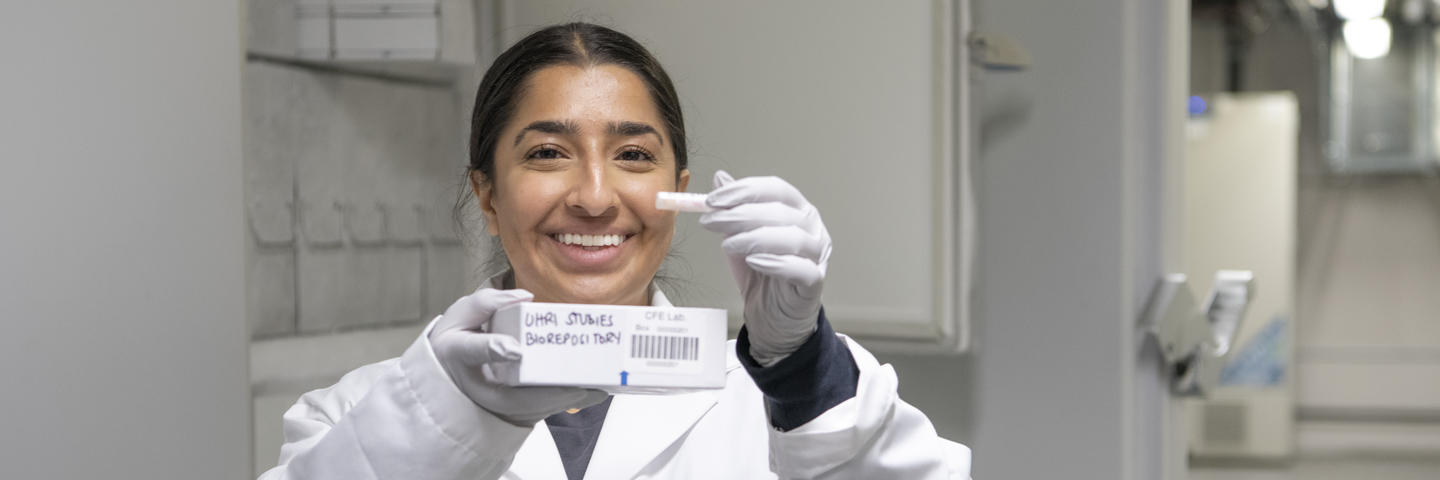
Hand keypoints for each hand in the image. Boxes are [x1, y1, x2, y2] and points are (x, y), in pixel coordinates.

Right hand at [429, 288, 608, 425]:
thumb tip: (525, 296)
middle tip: (580, 383)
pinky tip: (596, 392)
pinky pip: (543, 409)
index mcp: (458, 353)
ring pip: (532, 408)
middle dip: (548, 391)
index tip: (515, 350)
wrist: (451, 380)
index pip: (473, 350)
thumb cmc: (458, 342)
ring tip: (598, 387)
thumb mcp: (460, 316)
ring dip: (565, 398)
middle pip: (512, 395)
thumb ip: (487, 302)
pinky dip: (569, 401)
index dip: (494, 349)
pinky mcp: (513, 412)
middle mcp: (477, 384)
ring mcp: (495, 404)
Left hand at [700, 171, 831, 365]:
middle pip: (780, 211)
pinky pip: (801, 268)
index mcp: (796, 209)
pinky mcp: (815, 281)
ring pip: (793, 237)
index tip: (712, 200)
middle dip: (741, 214)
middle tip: (711, 221)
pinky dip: (776, 262)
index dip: (744, 191)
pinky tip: (753, 262)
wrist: (771, 317)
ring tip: (727, 245)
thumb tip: (721, 177)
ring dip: (755, 237)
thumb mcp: (740, 238)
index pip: (774, 189)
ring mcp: (817, 254)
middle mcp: (812, 227)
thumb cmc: (761, 275)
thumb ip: (733, 209)